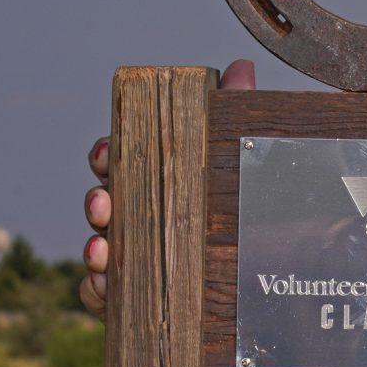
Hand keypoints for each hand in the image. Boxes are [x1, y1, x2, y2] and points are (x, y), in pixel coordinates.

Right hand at [79, 58, 256, 315]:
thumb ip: (237, 111)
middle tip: (104, 203)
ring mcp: (133, 259)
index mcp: (155, 182)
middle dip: (96, 202)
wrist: (271, 275)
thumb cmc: (244, 207)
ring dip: (94, 248)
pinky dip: (98, 290)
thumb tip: (241, 67)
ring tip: (103, 250)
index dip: (106, 157)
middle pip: (103, 206)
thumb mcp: (242, 157)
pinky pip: (103, 296)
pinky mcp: (134, 299)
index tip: (106, 154)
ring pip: (99, 250)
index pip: (117, 163)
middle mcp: (138, 219)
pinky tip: (104, 287)